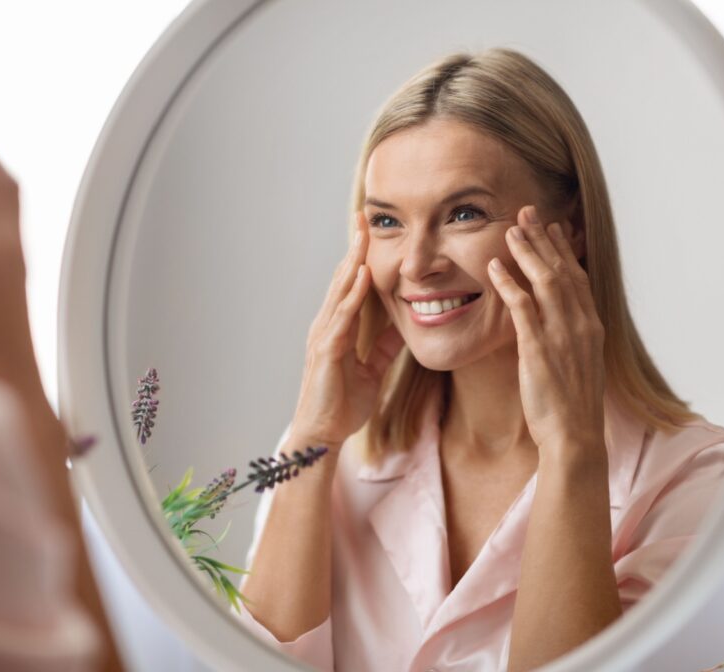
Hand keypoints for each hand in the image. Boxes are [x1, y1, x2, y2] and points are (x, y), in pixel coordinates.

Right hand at [289, 212, 404, 450]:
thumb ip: (384, 347)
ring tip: (363, 235)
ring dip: (353, 262)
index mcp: (336, 329)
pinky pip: (342, 317)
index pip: (349, 286)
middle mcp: (326, 326)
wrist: (322, 434)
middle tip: (364, 217)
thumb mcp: (372, 371)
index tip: (371, 233)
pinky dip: (352, 295)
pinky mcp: (327, 352)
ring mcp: (324, 337)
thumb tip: (401, 328)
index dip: (360, 258)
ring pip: (340, 291)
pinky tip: (363, 276)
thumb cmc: (343, 404)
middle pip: (341, 279)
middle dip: (354, 248)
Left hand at [487, 205, 605, 460]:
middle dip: (544, 239)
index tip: (553, 227)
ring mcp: (561, 335)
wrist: (574, 436)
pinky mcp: (539, 349)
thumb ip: (566, 339)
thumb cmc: (570, 406)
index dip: (564, 250)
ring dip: (527, 252)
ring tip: (510, 229)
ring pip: (545, 281)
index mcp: (591, 327)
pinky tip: (493, 268)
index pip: (578, 277)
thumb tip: (550, 324)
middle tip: (527, 212)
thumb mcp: (575, 365)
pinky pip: (522, 308)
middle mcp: (580, 325)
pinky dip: (508, 284)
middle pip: (562, 270)